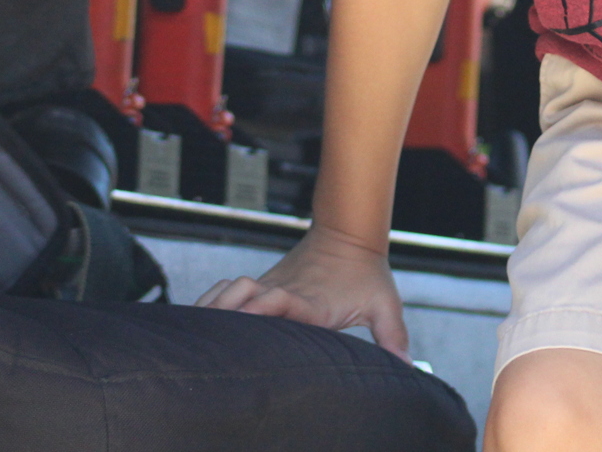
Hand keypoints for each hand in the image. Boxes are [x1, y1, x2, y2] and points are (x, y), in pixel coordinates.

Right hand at [196, 224, 410, 358]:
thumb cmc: (367, 274)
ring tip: (194, 334)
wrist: (349, 233)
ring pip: (232, 291)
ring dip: (214, 308)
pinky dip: (212, 301)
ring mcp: (270, 285)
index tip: (245, 323)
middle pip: (245, 298)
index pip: (280, 302)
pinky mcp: (262, 283)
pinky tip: (198, 319)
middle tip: (206, 341)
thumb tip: (408, 368)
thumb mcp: (385, 304)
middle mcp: (284, 291)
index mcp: (311, 300)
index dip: (260, 310)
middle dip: (226, 316)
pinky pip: (229, 290)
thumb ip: (394, 338)